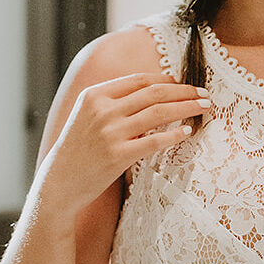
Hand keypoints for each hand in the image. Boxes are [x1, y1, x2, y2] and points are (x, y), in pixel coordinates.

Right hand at [41, 72, 210, 213]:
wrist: (58, 183)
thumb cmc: (76, 151)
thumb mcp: (87, 117)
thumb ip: (112, 103)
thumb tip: (150, 94)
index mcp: (95, 95)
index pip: (139, 80)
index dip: (167, 80)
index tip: (185, 84)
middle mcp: (102, 109)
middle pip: (154, 93)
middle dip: (184, 91)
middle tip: (205, 94)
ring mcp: (110, 132)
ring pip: (159, 112)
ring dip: (187, 108)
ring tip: (205, 108)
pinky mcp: (117, 155)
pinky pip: (154, 141)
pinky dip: (174, 134)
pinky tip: (188, 131)